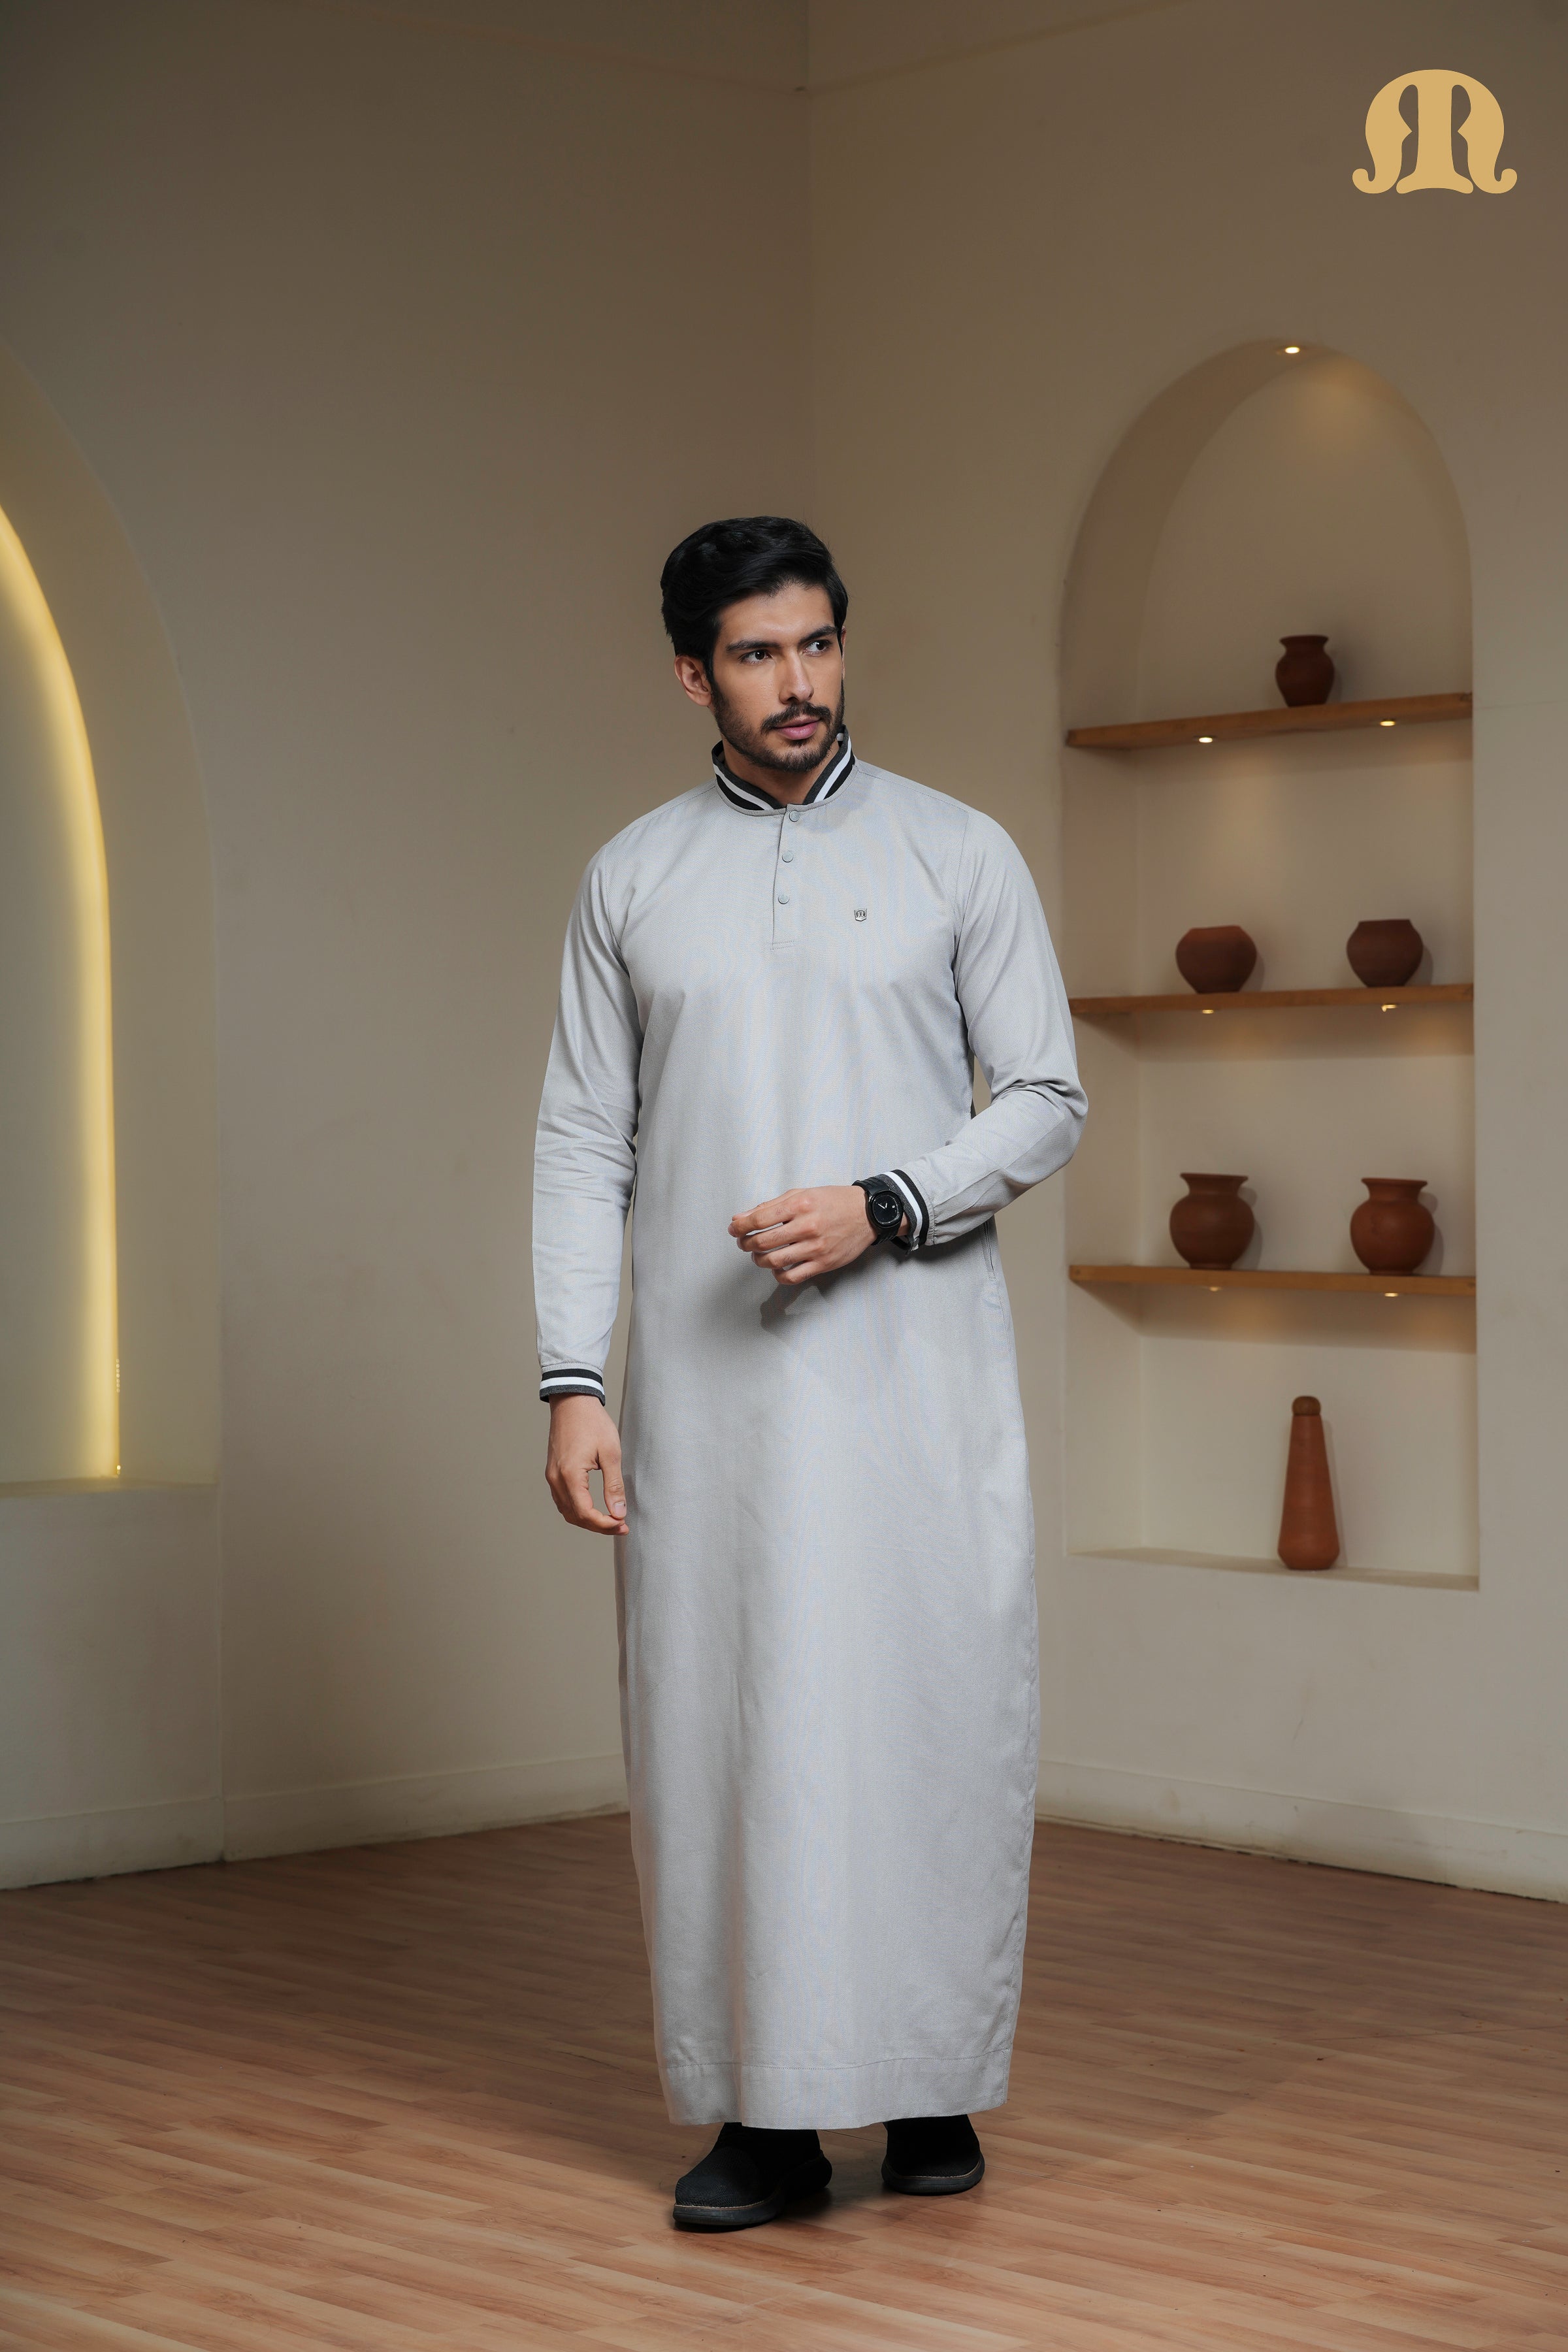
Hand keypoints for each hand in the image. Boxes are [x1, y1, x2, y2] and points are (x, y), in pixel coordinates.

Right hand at [546, 1395, 625, 1534]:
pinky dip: (578, 1510)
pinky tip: (594, 1509)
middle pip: (575, 1516)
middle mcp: (556, 1479)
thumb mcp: (610, 1453)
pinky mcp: (553, 1472)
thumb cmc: (592, 1423)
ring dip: (588, 1520)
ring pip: (567, 1511)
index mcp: (570, 1475)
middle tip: (621, 1526)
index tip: (622, 1524)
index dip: (604, 1524)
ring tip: (610, 1520)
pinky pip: (563, 1500)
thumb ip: (614, 1485)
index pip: (585, 1513)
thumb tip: (618, 1512)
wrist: (572, 1402)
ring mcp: (552, 1476)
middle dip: (598, 1526)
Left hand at [729, 1186, 888, 1284]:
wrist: (866, 1214)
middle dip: (745, 1243)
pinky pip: (792, 1277)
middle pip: (762, 1242)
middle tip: (744, 1242)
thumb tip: (741, 1219)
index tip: (735, 1229)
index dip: (740, 1227)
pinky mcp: (823, 1264)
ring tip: (758, 1254)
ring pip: (773, 1261)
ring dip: (758, 1260)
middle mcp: (807, 1226)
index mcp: (799, 1205)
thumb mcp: (801, 1194)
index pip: (758, 1219)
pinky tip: (777, 1267)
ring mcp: (815, 1248)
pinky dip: (778, 1274)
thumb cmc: (833, 1202)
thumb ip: (770, 1206)